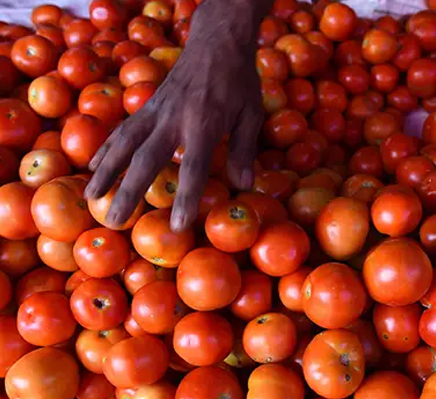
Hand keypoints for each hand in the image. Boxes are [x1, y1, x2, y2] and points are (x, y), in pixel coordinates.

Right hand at [85, 0, 267, 231]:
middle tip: (114, 221)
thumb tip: (245, 186)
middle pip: (147, 160)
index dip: (185, 197)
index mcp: (204, 124)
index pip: (193, 168)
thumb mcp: (251, 114)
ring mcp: (156, 111)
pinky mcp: (148, 105)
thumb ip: (245, 150)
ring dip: (106, 171)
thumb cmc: (238, 81)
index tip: (177, 225)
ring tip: (91, 197)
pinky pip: (123, 129)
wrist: (217, 42)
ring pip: (124, 143)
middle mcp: (174, 119)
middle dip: (129, 191)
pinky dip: (106, 147)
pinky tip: (93, 165)